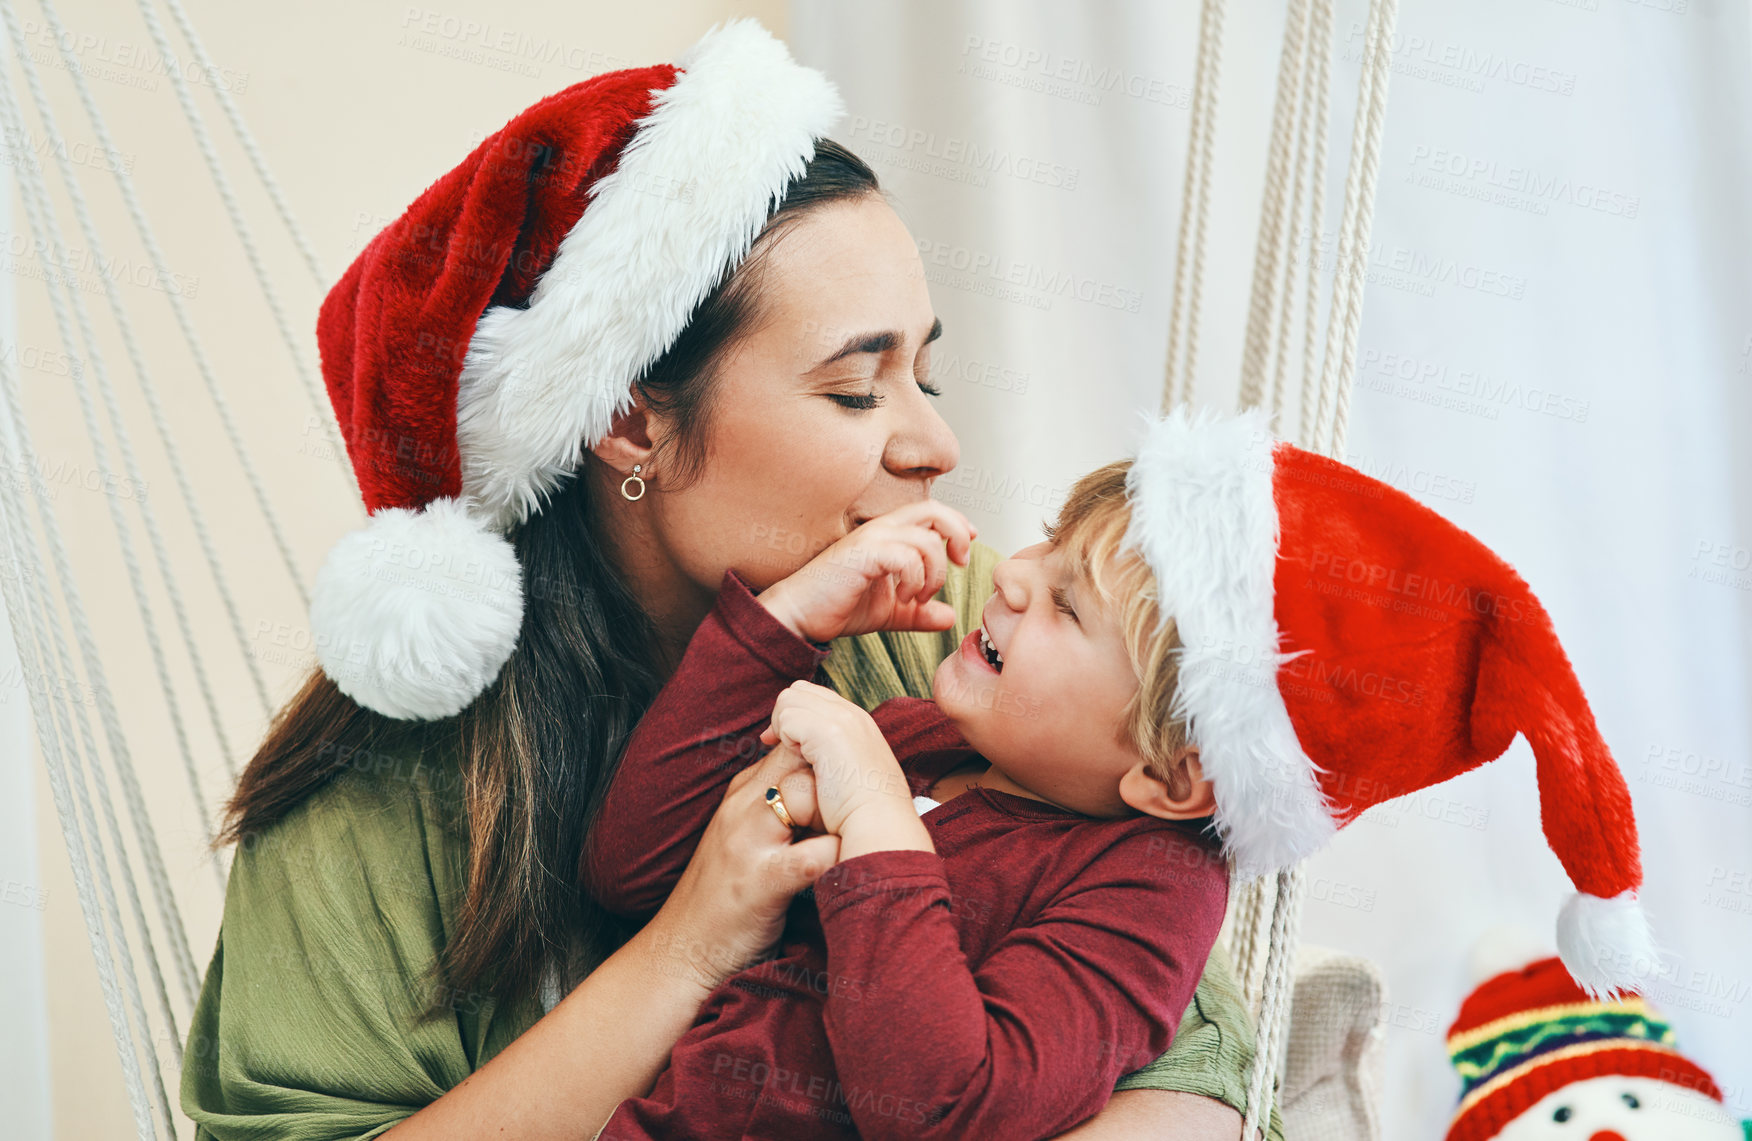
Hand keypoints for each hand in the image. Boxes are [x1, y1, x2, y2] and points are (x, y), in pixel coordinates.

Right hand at [645, 744, 839, 991]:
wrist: (679, 952)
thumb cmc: (724, 897)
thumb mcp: (746, 834)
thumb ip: (777, 800)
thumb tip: (829, 777)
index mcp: (744, 793)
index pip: (797, 745)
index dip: (834, 759)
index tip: (857, 787)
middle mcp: (743, 808)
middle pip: (805, 760)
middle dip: (842, 781)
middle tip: (865, 812)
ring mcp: (749, 843)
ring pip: (806, 796)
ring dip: (841, 815)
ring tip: (860, 838)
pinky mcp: (761, 883)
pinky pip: (811, 857)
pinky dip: (838, 859)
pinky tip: (850, 869)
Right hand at [756, 502, 976, 642]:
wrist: (800, 616)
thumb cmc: (837, 606)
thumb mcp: (889, 611)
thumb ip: (919, 612)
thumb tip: (949, 617)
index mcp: (887, 535)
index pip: (931, 512)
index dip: (957, 525)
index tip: (963, 553)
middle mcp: (880, 529)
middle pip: (934, 511)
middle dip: (957, 534)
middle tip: (959, 564)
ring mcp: (870, 539)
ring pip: (926, 539)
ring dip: (933, 572)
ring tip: (920, 596)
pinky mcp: (862, 554)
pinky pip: (906, 556)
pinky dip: (915, 579)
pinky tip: (905, 597)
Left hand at [758, 680, 915, 838]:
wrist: (881, 828)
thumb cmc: (864, 816)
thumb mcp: (852, 776)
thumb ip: (833, 757)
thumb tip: (804, 751)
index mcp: (860, 723)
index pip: (815, 698)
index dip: (794, 715)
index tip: (782, 743)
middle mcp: (853, 715)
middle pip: (799, 690)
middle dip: (783, 716)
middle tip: (776, 746)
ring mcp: (843, 720)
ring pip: (789, 699)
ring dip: (782, 727)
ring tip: (791, 757)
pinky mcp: (829, 731)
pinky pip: (787, 717)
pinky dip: (783, 738)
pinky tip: (796, 762)